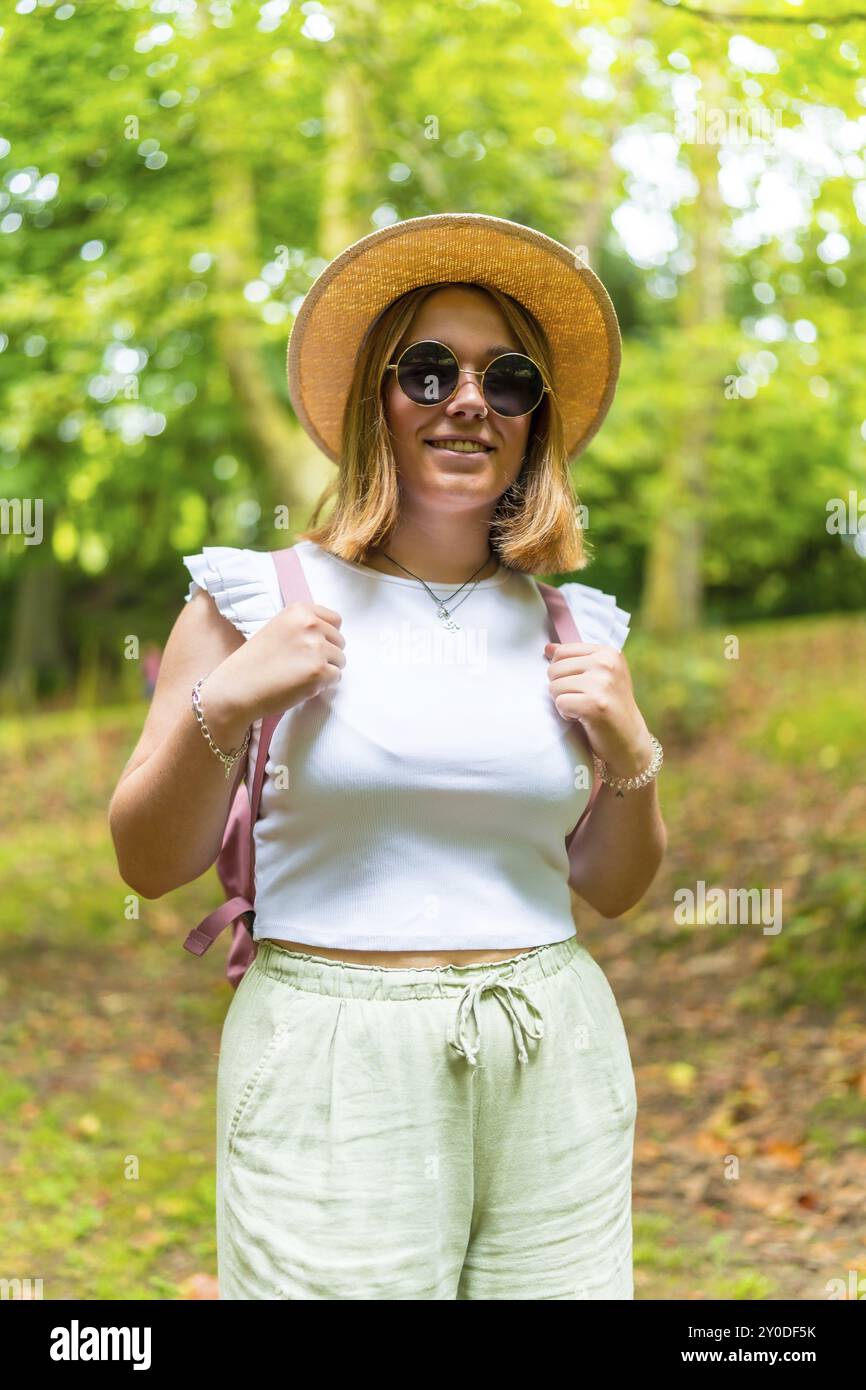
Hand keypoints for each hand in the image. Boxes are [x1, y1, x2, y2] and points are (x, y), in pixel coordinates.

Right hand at [205, 602, 345, 728]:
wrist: (238, 687)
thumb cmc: (255, 662)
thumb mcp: (277, 629)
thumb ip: (302, 627)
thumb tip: (328, 637)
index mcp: (299, 611)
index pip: (335, 620)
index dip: (327, 636)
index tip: (312, 646)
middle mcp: (310, 624)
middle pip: (340, 641)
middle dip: (327, 654)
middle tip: (302, 665)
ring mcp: (316, 647)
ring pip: (340, 660)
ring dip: (326, 670)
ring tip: (299, 674)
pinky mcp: (319, 671)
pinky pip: (335, 678)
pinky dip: (323, 685)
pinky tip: (301, 685)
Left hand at [544, 640, 652, 778]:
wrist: (630, 741)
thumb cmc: (610, 708)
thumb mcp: (598, 676)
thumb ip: (574, 660)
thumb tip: (548, 647)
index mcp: (608, 653)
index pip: (561, 652)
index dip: (564, 673)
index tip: (584, 686)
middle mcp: (607, 664)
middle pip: (554, 669)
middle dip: (562, 689)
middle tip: (584, 700)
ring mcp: (602, 683)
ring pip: (554, 687)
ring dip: (564, 702)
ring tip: (585, 709)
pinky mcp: (594, 704)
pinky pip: (559, 703)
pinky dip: (566, 715)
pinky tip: (584, 719)